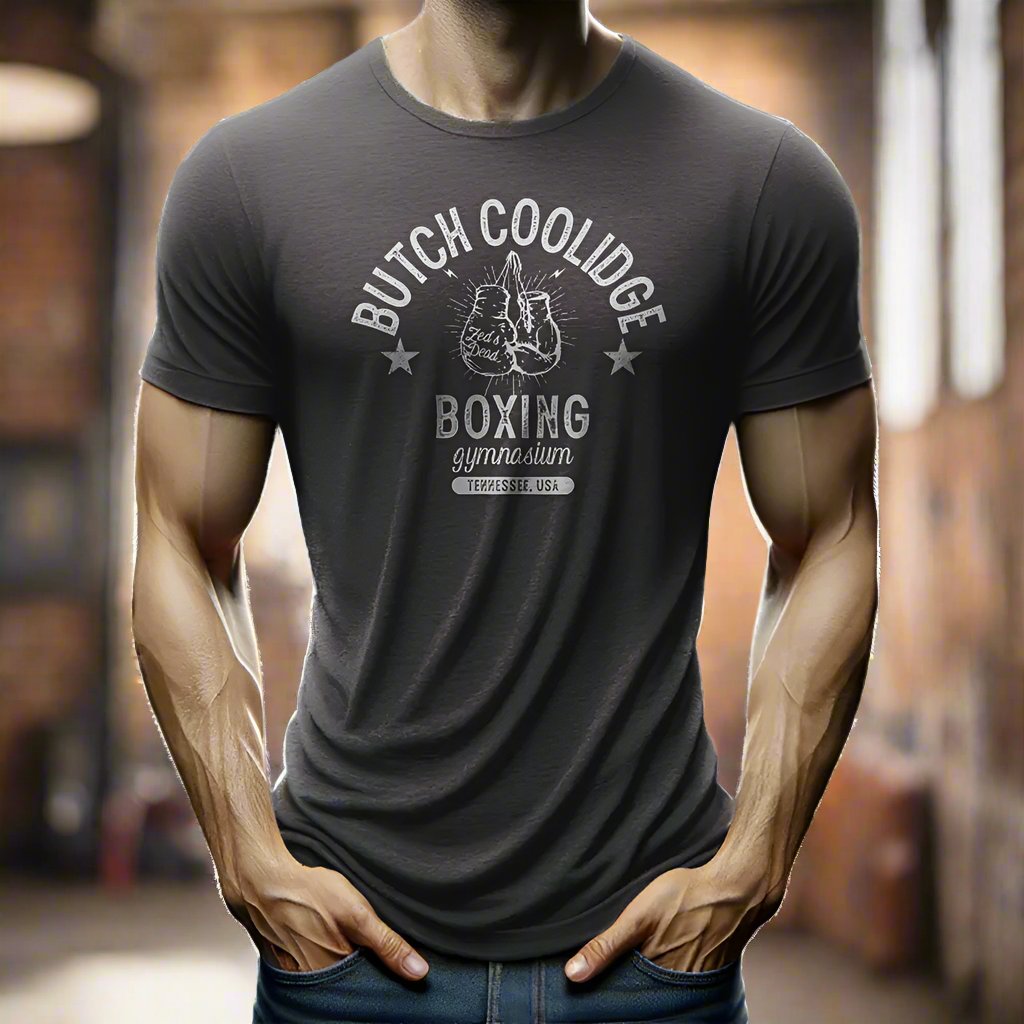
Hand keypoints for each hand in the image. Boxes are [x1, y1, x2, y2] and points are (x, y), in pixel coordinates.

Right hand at [222, 850, 428, 980]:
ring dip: (344, 975)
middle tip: (368, 957)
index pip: (371, 991)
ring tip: (346, 951)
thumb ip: (388, 945)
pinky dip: (324, 969)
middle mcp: (317, 982)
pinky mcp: (288, 968)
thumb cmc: (310, 894)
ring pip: (332, 985)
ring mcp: (300, 977)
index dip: (386, 984)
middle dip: (365, 980)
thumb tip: (420, 973)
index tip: (399, 978)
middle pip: (351, 991)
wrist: (262, 883)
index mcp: (338, 971)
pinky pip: (313, 978)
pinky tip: (327, 949)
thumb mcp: (357, 913)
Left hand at [564, 853, 783, 981]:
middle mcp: (677, 987)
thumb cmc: (687, 897)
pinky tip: (664, 961)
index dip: (609, 993)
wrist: (737, 889)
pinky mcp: (708, 971)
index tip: (592, 991)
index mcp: (655, 977)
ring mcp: (695, 981)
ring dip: (649, 984)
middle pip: (644, 997)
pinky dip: (669, 978)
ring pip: (662, 991)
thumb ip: (606, 946)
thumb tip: (572, 975)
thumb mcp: (638, 916)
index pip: (625, 997)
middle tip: (616, 977)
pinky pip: (683, 984)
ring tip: (639, 966)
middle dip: (629, 991)